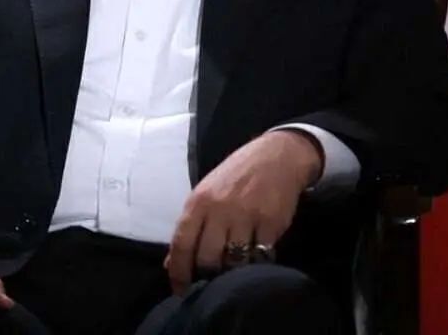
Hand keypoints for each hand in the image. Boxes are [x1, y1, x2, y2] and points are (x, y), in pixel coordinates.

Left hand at [164, 130, 321, 294]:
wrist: (276, 156)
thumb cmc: (235, 177)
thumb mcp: (205, 194)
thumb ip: (189, 227)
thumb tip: (170, 264)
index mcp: (198, 201)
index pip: (181, 244)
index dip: (179, 272)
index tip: (180, 291)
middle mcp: (219, 209)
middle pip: (207, 258)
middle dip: (206, 278)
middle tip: (209, 287)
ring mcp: (246, 216)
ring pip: (233, 261)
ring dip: (231, 275)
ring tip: (231, 279)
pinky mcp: (270, 223)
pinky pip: (260, 256)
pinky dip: (256, 265)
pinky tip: (254, 264)